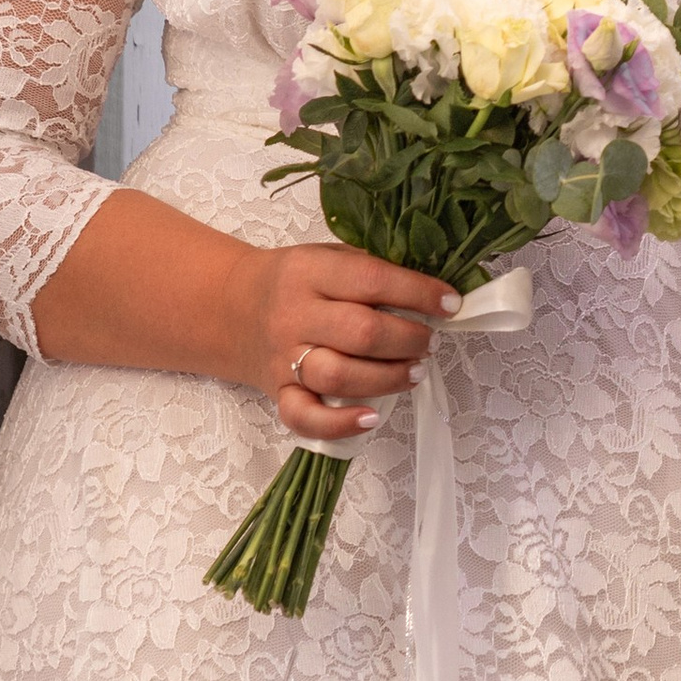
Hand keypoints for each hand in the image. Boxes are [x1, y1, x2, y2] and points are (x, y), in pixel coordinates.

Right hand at [230, 242, 463, 442]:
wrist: (229, 306)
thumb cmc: (296, 281)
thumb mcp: (328, 256)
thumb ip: (372, 267)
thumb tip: (433, 290)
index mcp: (309, 272)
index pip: (371, 280)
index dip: (418, 293)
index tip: (451, 303)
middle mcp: (294, 314)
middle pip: (361, 332)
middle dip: (409, 339)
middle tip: (431, 341)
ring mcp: (283, 357)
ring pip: (339, 376)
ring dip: (388, 377)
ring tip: (415, 370)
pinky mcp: (278, 392)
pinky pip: (304, 418)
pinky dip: (340, 424)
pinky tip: (372, 417)